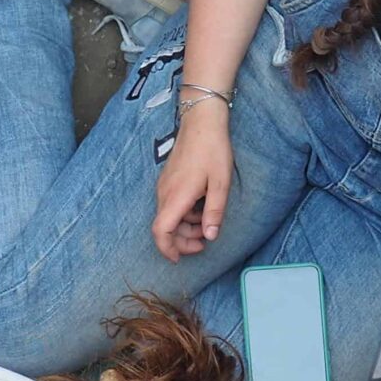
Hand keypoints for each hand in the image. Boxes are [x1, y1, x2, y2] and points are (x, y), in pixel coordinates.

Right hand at [152, 105, 233, 259]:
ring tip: (207, 223)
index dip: (167, 249)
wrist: (201, 121)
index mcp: (176, 196)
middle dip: (182, 241)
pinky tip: (201, 207)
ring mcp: (164, 185)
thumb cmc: (212, 150)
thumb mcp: (220, 183)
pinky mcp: (168, 180)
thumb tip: (210, 236)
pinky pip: (171, 204)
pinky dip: (184, 213)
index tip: (178, 259)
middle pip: (164, 228)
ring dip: (185, 226)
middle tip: (204, 243)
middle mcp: (164, 193)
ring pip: (168, 216)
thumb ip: (215, 212)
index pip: (161, 231)